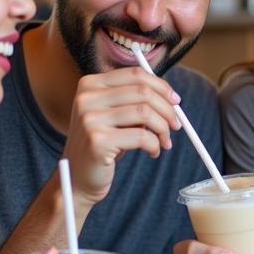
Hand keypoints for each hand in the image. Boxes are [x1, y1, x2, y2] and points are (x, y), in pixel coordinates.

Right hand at [62, 67, 182, 212]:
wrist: (77, 178)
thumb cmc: (102, 144)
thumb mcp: (114, 116)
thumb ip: (135, 101)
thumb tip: (172, 98)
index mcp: (90, 84)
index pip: (136, 75)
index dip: (161, 86)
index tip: (175, 101)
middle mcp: (86, 98)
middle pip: (143, 91)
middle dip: (167, 109)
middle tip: (176, 125)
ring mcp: (89, 119)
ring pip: (145, 113)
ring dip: (163, 128)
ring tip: (164, 141)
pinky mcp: (97, 141)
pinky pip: (142, 137)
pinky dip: (155, 145)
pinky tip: (153, 152)